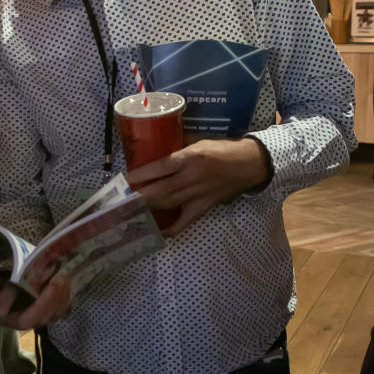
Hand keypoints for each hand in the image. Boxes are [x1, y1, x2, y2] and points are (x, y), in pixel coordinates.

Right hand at [0, 262, 73, 330]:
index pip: (0, 309)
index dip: (9, 297)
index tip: (14, 282)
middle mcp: (11, 320)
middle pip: (29, 319)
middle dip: (44, 303)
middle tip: (56, 281)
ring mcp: (29, 319)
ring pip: (46, 317)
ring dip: (58, 300)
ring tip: (64, 278)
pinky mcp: (43, 316)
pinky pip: (57, 314)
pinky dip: (64, 302)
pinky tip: (68, 285)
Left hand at [127, 137, 272, 236]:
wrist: (250, 163)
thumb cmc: (223, 149)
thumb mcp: (199, 142)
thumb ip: (179, 149)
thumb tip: (157, 153)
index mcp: (190, 157)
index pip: (159, 168)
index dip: (141, 175)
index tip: (127, 178)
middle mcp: (192, 177)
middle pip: (160, 190)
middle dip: (140, 195)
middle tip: (124, 197)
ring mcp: (198, 194)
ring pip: (168, 204)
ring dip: (150, 207)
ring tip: (133, 209)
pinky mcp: (205, 206)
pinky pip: (185, 221)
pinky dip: (172, 228)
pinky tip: (159, 231)